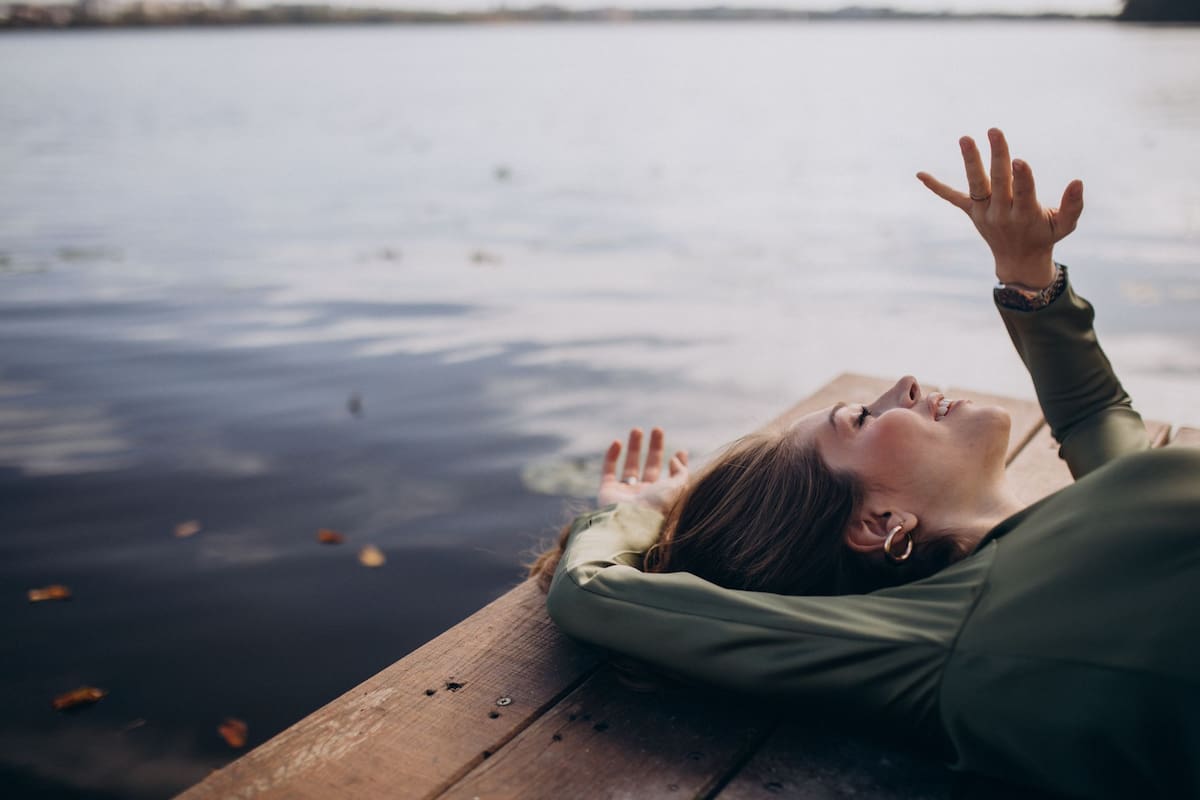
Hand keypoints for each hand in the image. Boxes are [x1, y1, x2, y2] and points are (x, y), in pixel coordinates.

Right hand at [597, 427, 689, 512]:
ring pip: (630, 467)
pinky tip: (617, 442)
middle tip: (657, 429)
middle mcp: (644, 496)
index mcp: (662, 498)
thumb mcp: (677, 488)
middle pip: (651, 467)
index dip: (677, 464)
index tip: (681, 451)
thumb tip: (677, 458)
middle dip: (655, 449)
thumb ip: (681, 472)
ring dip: (633, 448)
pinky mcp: (607, 491)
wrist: (628, 523)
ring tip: (637, 429)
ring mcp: (625, 493)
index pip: (671, 477)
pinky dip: (611, 456)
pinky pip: (608, 471)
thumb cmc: (655, 508)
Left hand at [917, 128, 1083, 289]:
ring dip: (970, 162)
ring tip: (965, 138)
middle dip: (996, 157)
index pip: (1023, 192)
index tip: (1020, 161)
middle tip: (995, 131)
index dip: (1022, 178)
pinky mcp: (971, 212)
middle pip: (997, 182)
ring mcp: (983, 213)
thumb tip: (1078, 181)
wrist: (1019, 260)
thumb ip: (1073, 205)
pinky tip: (920, 174)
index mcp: (1025, 215)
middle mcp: (1001, 213)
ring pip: (975, 185)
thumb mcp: (1065, 225)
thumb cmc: (1046, 236)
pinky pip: (952, 198)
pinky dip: (936, 187)